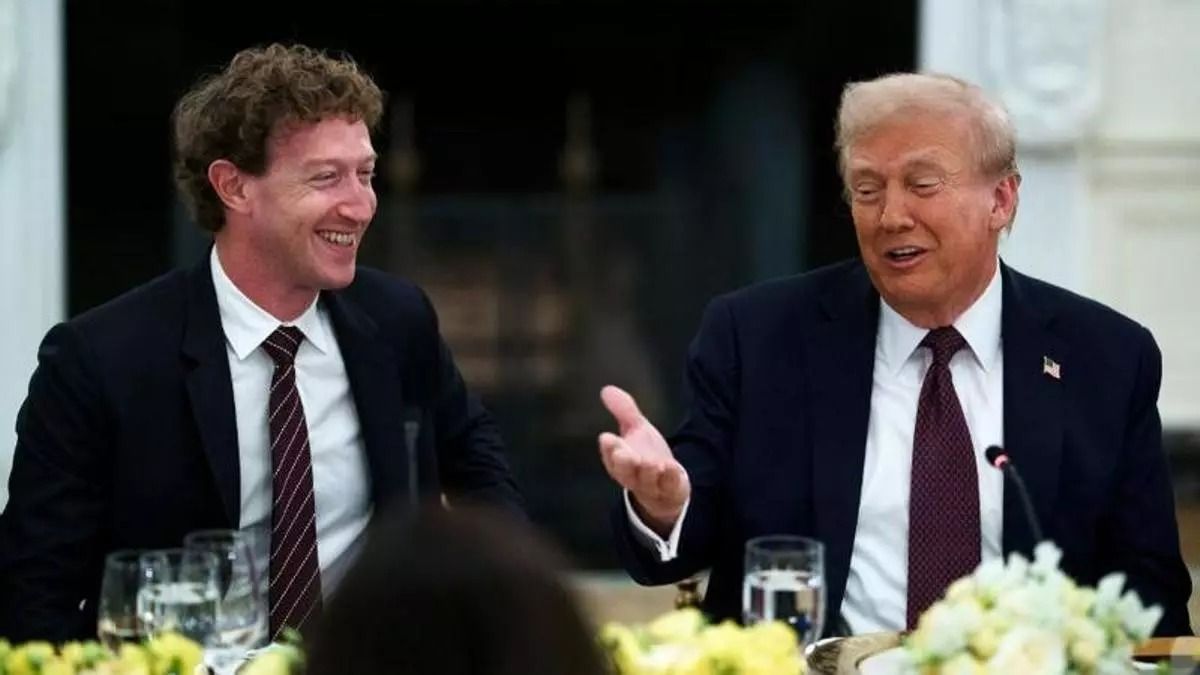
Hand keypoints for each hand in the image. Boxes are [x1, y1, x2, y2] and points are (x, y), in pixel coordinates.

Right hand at [597, 385, 690, 534]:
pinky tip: (670, 468)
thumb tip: (606, 389)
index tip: (607, 438)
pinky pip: (669, 485)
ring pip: (646, 480)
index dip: (609, 448)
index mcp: (619, 460)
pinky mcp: (671, 489)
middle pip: (625, 471)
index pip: (611, 455)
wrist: (666, 487)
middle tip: (623, 453)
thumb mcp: (636, 429)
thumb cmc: (645, 456)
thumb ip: (624, 411)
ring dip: (648, 472)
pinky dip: (669, 478)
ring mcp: (652, 484)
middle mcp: (633, 474)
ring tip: (651, 463)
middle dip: (624, 462)